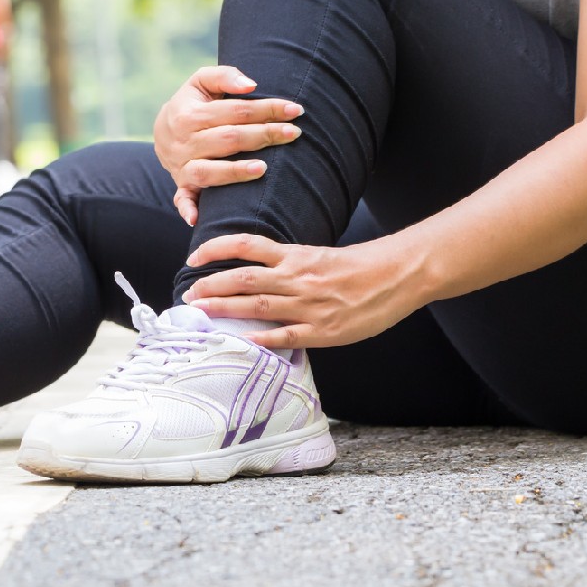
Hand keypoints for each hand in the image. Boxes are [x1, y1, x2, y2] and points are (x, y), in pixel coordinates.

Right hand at [153, 66, 304, 224]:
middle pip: (229, 140)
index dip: (267, 109)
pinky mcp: (181, 185)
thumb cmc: (192, 103)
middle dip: (264, 135)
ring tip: (263, 169)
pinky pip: (182, 199)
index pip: (236, 112)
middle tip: (293, 133)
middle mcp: (184, 142)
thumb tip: (251, 85)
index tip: (295, 111)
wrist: (162, 130)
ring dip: (235, 172)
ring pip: (208, 172)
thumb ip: (224, 76)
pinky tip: (198, 219)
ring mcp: (181, 166)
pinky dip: (187, 209)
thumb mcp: (201, 82)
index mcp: (189, 114)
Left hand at [181, 234, 423, 348]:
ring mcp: (309, 305)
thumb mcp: (317, 256)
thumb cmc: (356, 267)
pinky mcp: (323, 330)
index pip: (246, 245)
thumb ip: (285, 265)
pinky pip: (286, 336)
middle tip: (188, 295)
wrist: (397, 276)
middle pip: (243, 278)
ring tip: (200, 312)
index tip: (194, 257)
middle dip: (211, 286)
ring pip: (257, 306)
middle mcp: (297, 278)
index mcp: (295, 256)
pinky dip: (262, 339)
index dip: (216, 248)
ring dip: (224, 309)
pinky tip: (241, 341)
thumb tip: (251, 275)